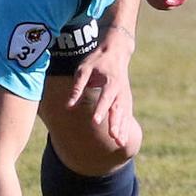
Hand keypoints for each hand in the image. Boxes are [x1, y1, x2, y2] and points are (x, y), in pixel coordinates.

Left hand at [65, 23, 134, 147]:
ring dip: (122, 129)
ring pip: (125, 115)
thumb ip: (77, 88)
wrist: (117, 52)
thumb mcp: (84, 69)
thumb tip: (68, 106)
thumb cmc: (97, 61)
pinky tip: (122, 141)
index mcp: (111, 81)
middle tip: (112, 137)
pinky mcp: (126, 100)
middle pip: (118, 109)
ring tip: (119, 143)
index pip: (106, 98)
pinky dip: (126, 127)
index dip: (101, 110)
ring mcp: (125, 96)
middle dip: (115, 124)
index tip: (95, 121)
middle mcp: (121, 90)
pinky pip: (127, 116)